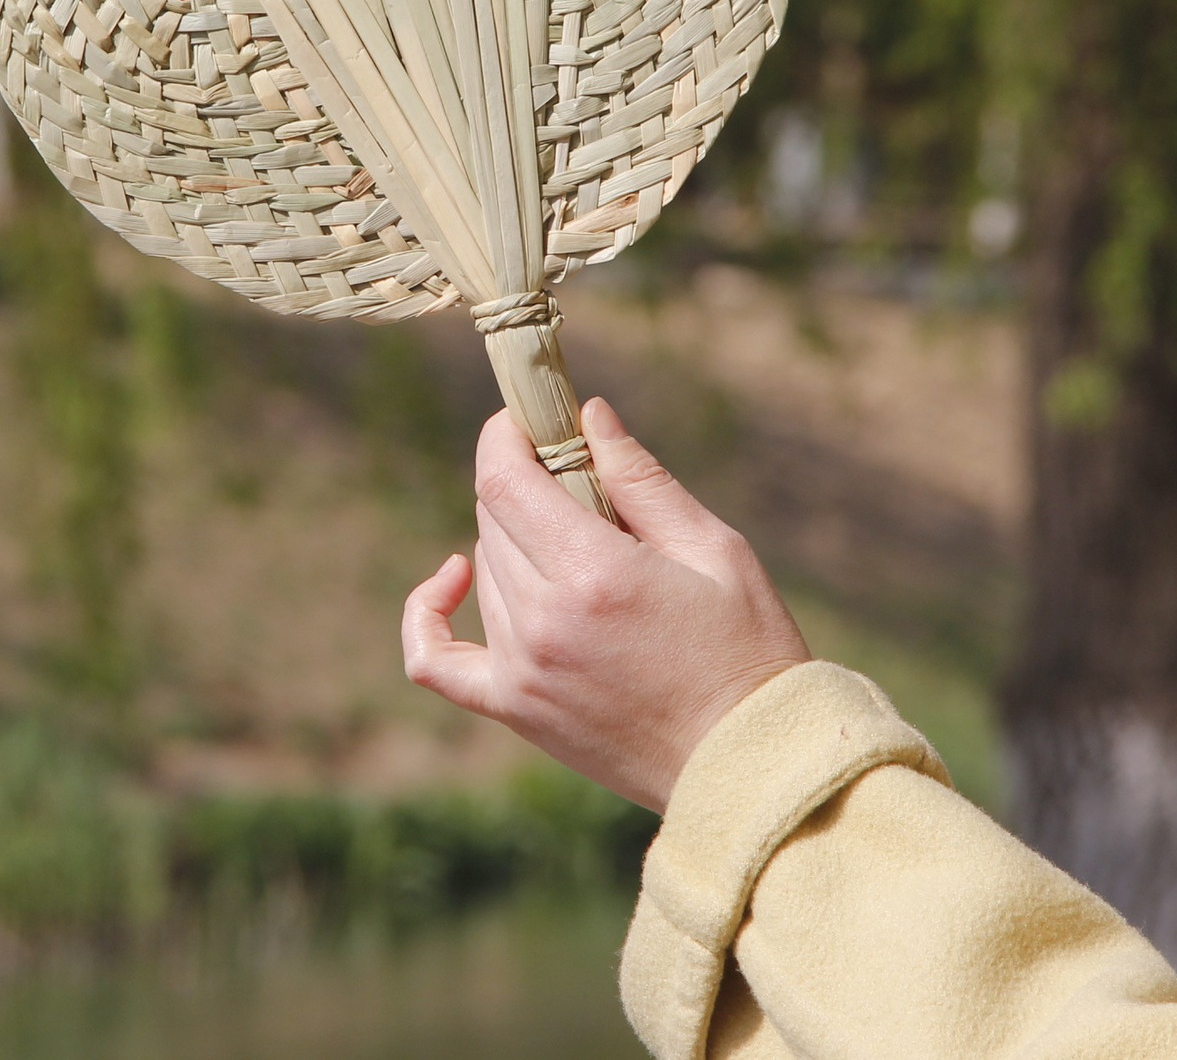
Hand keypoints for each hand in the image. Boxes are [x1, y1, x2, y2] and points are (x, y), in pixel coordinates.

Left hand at [402, 398, 809, 812]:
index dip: (503, 436)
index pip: (504, 480)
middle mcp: (544, 622)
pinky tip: (452, 577)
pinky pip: (436, 658)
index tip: (524, 418)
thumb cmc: (748, 649)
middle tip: (578, 480)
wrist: (749, 765)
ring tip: (579, 545)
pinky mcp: (516, 711)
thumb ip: (641, 479)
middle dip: (526, 483)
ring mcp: (522, 672)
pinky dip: (427, 613)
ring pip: (485, 568)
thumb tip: (587, 412)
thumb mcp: (714, 548)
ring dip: (516, 539)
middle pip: (494, 517)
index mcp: (594, 575)